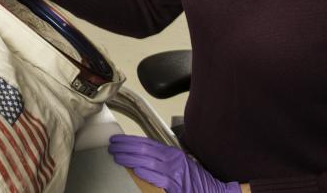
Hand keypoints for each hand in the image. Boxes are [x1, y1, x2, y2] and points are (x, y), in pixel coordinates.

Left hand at [109, 135, 239, 192]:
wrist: (214, 192)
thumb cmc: (195, 180)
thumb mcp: (178, 164)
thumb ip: (161, 159)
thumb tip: (139, 157)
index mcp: (171, 153)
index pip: (146, 143)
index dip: (129, 141)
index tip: (116, 140)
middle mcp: (172, 159)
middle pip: (143, 149)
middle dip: (125, 147)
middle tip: (112, 147)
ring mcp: (174, 172)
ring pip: (147, 161)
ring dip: (130, 158)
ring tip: (117, 156)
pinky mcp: (176, 185)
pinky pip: (158, 177)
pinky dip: (146, 172)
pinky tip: (135, 169)